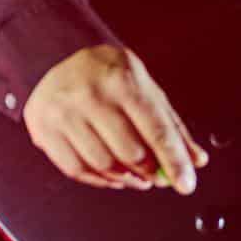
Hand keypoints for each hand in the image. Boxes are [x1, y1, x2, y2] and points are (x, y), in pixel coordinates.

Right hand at [22, 44, 207, 193]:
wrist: (57, 56)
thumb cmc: (109, 76)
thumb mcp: (145, 89)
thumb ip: (172, 127)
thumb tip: (196, 160)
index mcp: (122, 80)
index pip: (155, 130)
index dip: (174, 161)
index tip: (186, 184)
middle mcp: (90, 95)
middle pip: (130, 153)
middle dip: (150, 171)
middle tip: (157, 176)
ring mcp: (63, 114)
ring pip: (104, 165)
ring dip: (126, 179)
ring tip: (136, 176)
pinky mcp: (44, 130)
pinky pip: (78, 170)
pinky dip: (101, 180)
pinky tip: (112, 175)